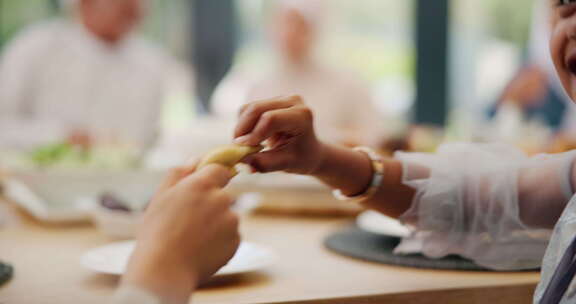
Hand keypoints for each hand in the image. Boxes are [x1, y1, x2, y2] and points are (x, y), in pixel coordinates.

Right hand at [122, 163, 239, 302]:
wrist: (164, 270)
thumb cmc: (157, 233)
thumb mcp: (160, 197)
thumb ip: (179, 173)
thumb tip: (196, 159)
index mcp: (201, 184)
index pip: (220, 169)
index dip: (212, 178)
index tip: (202, 190)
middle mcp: (221, 199)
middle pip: (223, 195)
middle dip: (211, 205)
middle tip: (189, 221)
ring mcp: (231, 220)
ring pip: (227, 217)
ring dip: (216, 223)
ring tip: (193, 238)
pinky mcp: (236, 240)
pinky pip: (230, 236)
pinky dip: (220, 241)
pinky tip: (201, 249)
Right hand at [234, 95, 325, 174]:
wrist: (310, 150)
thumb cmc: (301, 158)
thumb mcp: (286, 164)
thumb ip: (264, 163)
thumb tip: (240, 160)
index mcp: (302, 116)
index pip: (270, 119)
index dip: (253, 134)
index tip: (243, 150)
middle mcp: (292, 101)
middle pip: (256, 109)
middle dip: (242, 130)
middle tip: (237, 148)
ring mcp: (281, 98)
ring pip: (248, 108)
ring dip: (241, 128)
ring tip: (246, 146)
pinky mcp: (271, 100)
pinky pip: (247, 110)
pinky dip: (243, 125)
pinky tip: (251, 138)